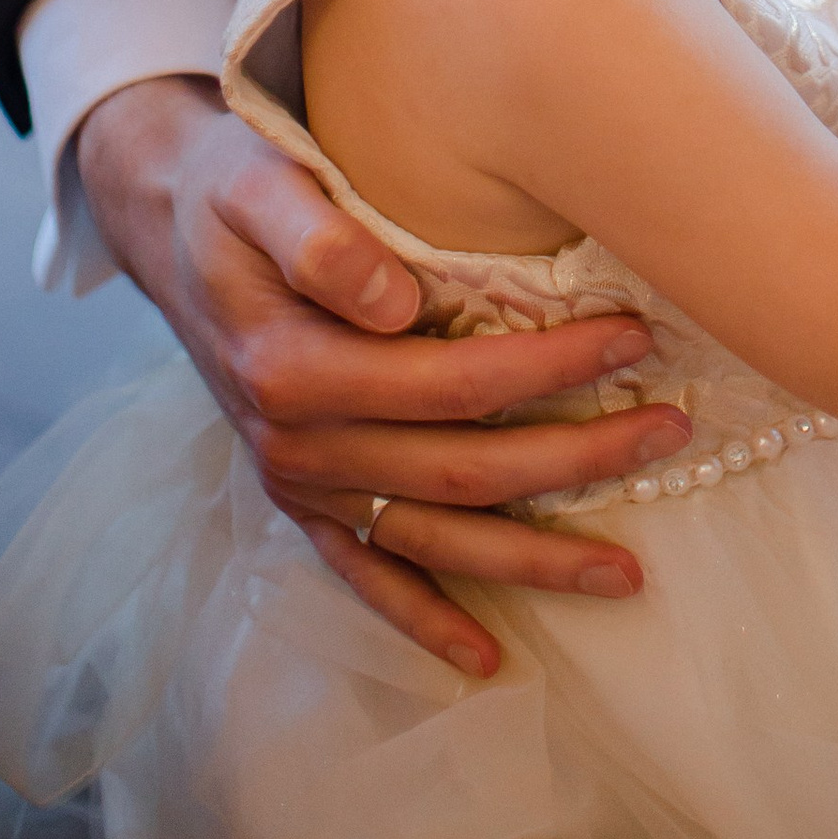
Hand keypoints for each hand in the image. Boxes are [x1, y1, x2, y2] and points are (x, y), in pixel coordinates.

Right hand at [76, 78, 691, 677]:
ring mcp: (301, 485)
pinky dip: (425, 621)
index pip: (451, 382)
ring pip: (434, 540)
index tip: (633, 337)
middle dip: (575, 459)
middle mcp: (298, 445)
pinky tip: (487, 654)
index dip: (549, 367)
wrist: (166, 224)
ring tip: (626, 569)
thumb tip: (396, 300)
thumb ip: (319, 236)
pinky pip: (366, 576)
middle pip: (462, 470)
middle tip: (671, 429)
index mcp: (294, 368)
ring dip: (532, 558)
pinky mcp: (301, 503)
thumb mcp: (256, 184)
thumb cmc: (231, 190)